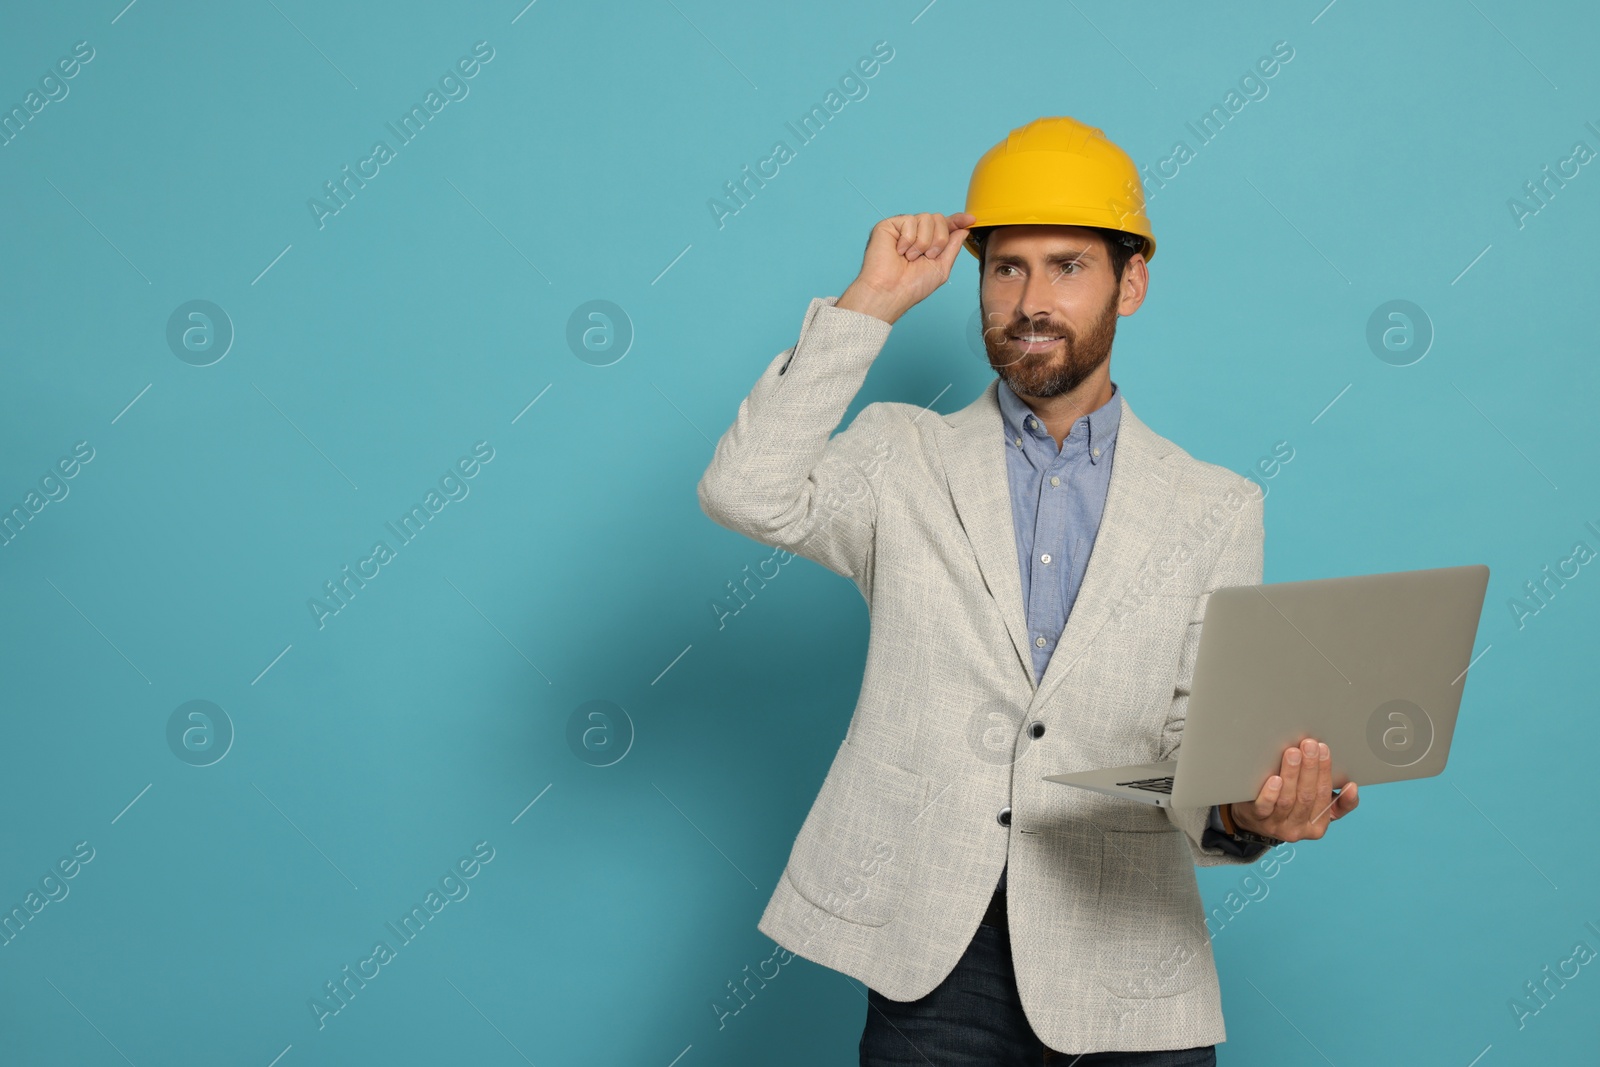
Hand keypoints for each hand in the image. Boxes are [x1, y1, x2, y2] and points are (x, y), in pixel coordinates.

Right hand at [837, 211, 974, 324]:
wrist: (891, 292)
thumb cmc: (911, 286)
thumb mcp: (941, 267)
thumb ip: (953, 246)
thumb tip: (964, 228)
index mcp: (927, 243)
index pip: (945, 225)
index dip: (958, 221)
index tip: (970, 219)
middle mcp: (915, 233)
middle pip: (939, 218)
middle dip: (939, 239)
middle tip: (927, 256)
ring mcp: (902, 228)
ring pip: (926, 218)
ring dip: (923, 242)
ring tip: (911, 257)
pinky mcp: (889, 225)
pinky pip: (910, 220)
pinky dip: (908, 240)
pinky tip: (899, 251)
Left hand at [1230, 738, 1358, 841]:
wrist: (1254, 821)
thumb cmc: (1291, 808)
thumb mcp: (1317, 809)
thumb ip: (1338, 801)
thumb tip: (1353, 787)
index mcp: (1317, 826)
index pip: (1325, 796)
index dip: (1325, 772)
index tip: (1324, 750)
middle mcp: (1299, 829)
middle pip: (1307, 796)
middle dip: (1310, 768)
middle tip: (1309, 745)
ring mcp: (1277, 825)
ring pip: (1287, 799)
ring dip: (1292, 774)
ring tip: (1293, 753)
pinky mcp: (1257, 819)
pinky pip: (1265, 807)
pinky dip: (1271, 793)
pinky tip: (1275, 779)